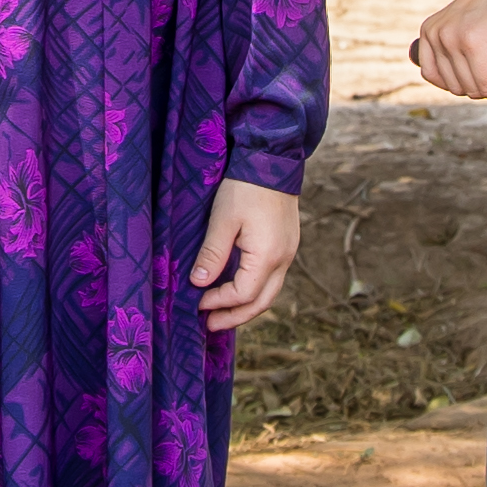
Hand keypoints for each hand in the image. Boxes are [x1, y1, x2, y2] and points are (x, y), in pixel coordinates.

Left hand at [189, 179, 301, 335]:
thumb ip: (213, 254)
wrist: (272, 161)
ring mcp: (289, 253)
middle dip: (236, 317)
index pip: (243, 294)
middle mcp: (284, 259)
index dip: (219, 302)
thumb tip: (200, 283)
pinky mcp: (287, 246)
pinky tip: (237, 290)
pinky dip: (254, 291)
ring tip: (222, 314)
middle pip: (262, 302)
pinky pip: (272, 278)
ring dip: (246, 307)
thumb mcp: (222, 220)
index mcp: (268, 256)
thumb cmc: (244, 188)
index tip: (198, 302)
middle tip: (211, 325)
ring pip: (269, 292)